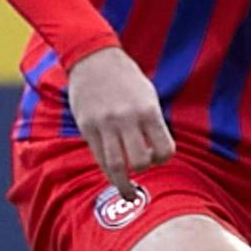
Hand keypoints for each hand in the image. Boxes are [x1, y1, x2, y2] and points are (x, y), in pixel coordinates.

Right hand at [66, 46, 174, 201]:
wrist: (93, 57)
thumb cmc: (126, 79)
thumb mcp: (147, 95)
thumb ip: (152, 123)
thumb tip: (155, 152)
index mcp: (148, 111)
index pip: (164, 149)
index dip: (163, 158)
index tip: (159, 158)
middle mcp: (127, 119)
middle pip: (139, 161)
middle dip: (143, 170)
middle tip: (142, 169)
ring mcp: (104, 124)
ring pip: (115, 165)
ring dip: (123, 184)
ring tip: (128, 193)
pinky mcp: (86, 126)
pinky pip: (98, 157)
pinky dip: (108, 171)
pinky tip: (113, 176)